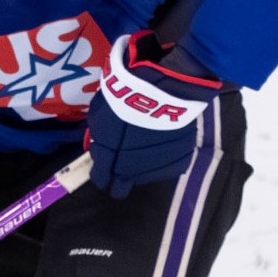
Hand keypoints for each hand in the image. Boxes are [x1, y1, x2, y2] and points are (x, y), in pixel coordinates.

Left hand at [84, 29, 228, 199]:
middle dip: (121, 173)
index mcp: (110, 164)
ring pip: (146, 175)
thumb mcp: (99, 116)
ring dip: (144, 165)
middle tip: (126, 155)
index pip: (101, 180)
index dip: (101, 173)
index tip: (104, 165)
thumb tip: (98, 146)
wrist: (162, 91)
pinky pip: (169, 165)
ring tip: (148, 142)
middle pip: (123, 185)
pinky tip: (165, 141)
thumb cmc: (124, 100)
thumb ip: (98, 136)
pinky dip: (166, 157)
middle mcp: (133, 174)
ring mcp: (157, 169)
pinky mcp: (179, 161)